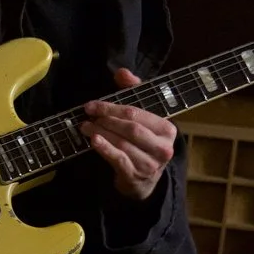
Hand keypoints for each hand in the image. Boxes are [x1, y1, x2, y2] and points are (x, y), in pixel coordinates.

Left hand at [83, 69, 175, 200]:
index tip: (92, 105)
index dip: (112, 107)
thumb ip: (134, 92)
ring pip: (122, 143)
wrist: (145, 181)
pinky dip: (105, 149)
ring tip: (86, 127)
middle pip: (130, 128)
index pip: (136, 114)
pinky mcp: (136, 176)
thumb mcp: (143, 118)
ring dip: (101, 133)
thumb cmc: (143, 144)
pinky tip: (93, 141)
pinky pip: (119, 159)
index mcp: (167, 129)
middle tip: (88, 116)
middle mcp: (162, 147)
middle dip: (106, 119)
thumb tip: (122, 72)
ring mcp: (150, 163)